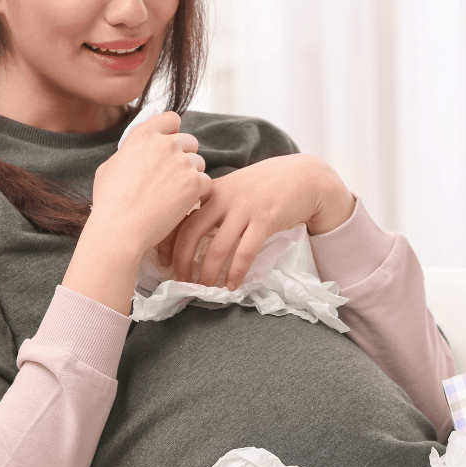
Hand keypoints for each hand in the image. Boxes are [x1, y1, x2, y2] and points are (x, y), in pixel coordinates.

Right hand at [64, 111, 210, 313]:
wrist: (120, 228)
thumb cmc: (110, 202)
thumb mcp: (110, 166)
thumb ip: (130, 152)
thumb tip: (137, 150)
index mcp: (143, 135)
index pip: (171, 118)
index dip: (173, 131)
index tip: (171, 142)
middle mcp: (165, 144)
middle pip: (190, 141)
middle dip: (184, 156)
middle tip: (173, 176)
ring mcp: (182, 162)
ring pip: (199, 163)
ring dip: (191, 175)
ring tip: (173, 194)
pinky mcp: (194, 182)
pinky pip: (206, 182)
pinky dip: (197, 193)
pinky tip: (182, 203)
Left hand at [160, 153, 354, 289]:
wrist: (303, 177)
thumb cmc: (266, 186)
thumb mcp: (233, 188)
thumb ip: (212, 205)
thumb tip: (188, 235)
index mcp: (211, 190)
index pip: (179, 217)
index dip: (167, 243)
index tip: (162, 262)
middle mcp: (223, 198)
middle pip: (191, 234)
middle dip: (182, 262)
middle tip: (180, 281)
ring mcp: (244, 208)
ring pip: (217, 248)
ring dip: (208, 274)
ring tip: (205, 289)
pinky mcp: (265, 219)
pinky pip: (245, 252)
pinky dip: (236, 272)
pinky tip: (233, 285)